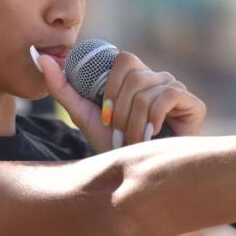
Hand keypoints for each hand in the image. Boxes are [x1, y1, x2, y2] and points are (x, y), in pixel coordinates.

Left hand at [36, 50, 206, 152]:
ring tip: (133, 141)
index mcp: (135, 76)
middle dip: (120, 110)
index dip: (111, 85)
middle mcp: (158, 78)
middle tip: (118, 133)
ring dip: (134, 123)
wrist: (140, 177)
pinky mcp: (193, 103)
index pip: (124, 58)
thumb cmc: (114, 146)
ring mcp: (177, 88)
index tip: (105, 116)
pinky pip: (168, 96)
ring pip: (147, 91)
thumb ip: (62, 87)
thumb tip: (41, 58)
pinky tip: (151, 135)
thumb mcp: (83, 115)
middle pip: (135, 75)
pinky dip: (153, 119)